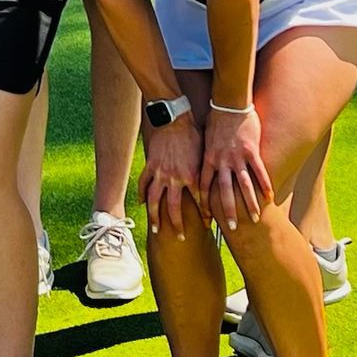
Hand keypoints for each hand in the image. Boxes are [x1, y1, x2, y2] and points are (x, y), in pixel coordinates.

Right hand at [138, 113, 205, 239]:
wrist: (175, 118)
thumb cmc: (194, 133)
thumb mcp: (204, 154)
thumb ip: (206, 172)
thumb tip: (215, 184)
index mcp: (192, 175)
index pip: (199, 202)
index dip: (204, 214)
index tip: (207, 224)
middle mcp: (175, 177)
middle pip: (174, 207)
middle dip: (177, 224)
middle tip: (181, 237)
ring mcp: (160, 172)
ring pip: (154, 200)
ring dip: (155, 216)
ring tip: (156, 228)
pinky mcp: (150, 165)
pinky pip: (143, 183)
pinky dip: (142, 194)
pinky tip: (142, 204)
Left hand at [197, 108, 272, 230]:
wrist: (227, 103)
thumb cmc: (215, 121)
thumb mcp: (205, 142)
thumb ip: (206, 159)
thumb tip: (203, 172)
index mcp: (207, 160)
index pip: (203, 188)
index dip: (204, 205)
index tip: (207, 220)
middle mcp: (221, 161)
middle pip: (224, 192)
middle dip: (228, 211)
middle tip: (232, 228)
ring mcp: (237, 156)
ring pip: (243, 185)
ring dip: (249, 204)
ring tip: (254, 219)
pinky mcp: (251, 150)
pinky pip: (259, 171)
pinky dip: (265, 186)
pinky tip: (270, 198)